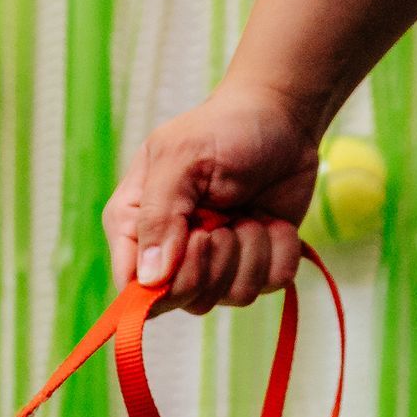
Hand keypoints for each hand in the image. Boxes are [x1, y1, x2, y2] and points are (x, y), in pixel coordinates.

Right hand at [104, 82, 320, 313]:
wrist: (284, 117)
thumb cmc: (225, 127)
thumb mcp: (182, 157)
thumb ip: (159, 216)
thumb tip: (150, 280)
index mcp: (137, 225)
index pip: (132, 286)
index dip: (163, 283)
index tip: (194, 241)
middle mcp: (172, 252)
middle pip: (185, 299)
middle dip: (216, 260)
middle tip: (225, 216)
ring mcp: (216, 263)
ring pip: (230, 297)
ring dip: (251, 252)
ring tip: (250, 212)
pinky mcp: (255, 265)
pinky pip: (268, 286)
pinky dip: (279, 252)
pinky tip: (272, 221)